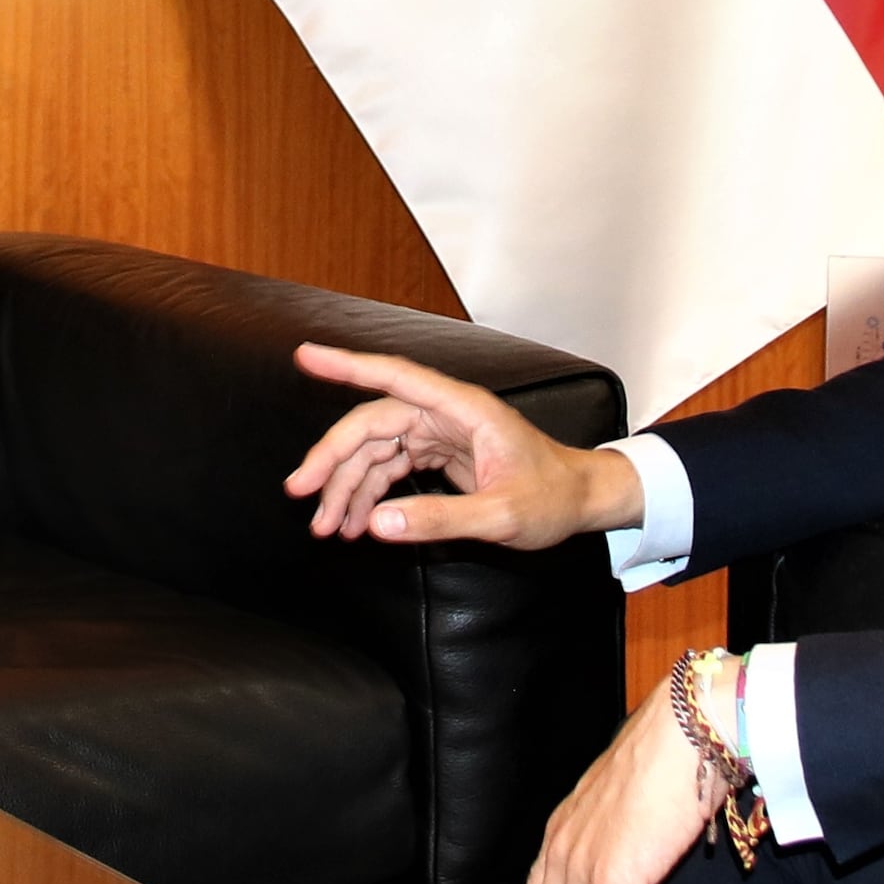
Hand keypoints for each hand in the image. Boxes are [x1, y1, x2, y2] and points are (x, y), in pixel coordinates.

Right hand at [283, 345, 644, 550]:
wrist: (582, 500)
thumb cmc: (553, 500)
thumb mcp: (502, 517)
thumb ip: (441, 520)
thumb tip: (379, 524)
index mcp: (465, 410)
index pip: (396, 378)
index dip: (348, 366)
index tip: (307, 356)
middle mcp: (447, 414)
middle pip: (373, 425)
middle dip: (333, 460)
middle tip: (301, 494)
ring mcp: (441, 433)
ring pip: (377, 450)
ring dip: (348, 487)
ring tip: (327, 528)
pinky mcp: (440, 453)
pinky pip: (392, 467)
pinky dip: (371, 495)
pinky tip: (357, 523)